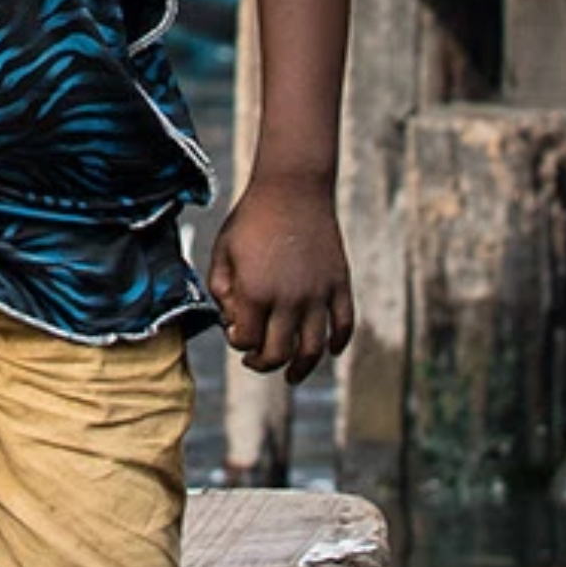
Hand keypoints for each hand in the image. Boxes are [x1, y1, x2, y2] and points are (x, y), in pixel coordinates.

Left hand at [207, 173, 353, 383]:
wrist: (292, 191)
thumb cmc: (251, 220)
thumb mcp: (222, 251)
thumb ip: (220, 288)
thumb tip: (230, 319)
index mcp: (255, 292)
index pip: (246, 340)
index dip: (237, 342)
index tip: (235, 334)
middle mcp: (289, 299)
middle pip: (279, 353)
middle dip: (264, 363)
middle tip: (255, 361)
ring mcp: (318, 295)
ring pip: (314, 349)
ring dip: (302, 368)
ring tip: (291, 375)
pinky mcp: (339, 285)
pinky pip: (344, 325)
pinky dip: (338, 343)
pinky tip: (329, 351)